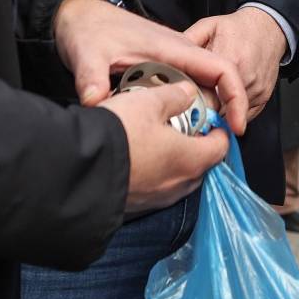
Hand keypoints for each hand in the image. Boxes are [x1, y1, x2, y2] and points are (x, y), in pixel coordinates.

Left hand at [53, 0, 248, 133]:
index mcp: (173, 48)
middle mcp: (179, 55)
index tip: (236, 127)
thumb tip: (96, 105)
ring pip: (201, 92)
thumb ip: (92, 79)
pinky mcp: (162, 70)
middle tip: (202, 145)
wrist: (80, 15)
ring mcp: (172, 62)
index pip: (221, 69)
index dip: (236, 97)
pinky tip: (169, 132)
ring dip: (203, 117)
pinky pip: (184, 94)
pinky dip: (185, 113)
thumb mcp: (88, 54)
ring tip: (187, 144)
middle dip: (219, 116)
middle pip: (216, 87)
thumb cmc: (89, 29)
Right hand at [100, 81, 229, 214]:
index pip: (220, 147)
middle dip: (197, 146)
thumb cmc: (120, 132)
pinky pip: (154, 189)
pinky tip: (138, 158)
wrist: (79, 169)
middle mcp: (178, 185)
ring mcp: (156, 199)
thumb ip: (174, 96)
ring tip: (159, 141)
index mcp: (191, 159)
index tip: (212, 120)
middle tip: (185, 127)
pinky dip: (154, 174)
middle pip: (200, 165)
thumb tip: (187, 92)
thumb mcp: (149, 102)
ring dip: (175, 162)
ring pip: (177, 179)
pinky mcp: (135, 206)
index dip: (219, 131)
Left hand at [184, 7, 286, 119]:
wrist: (268, 28)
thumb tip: (165, 55)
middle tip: (190, 110)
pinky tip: (222, 106)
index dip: (193, 103)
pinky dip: (231, 116)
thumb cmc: (239, 28)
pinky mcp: (263, 97)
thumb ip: (186, 42)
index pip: (208, 94)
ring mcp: (257, 89)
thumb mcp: (208, 27)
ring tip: (205, 109)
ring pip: (231, 116)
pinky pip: (244, 117)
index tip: (183, 107)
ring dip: (217, 116)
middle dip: (204, 112)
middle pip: (219, 109)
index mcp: (229, 58)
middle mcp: (246, 76)